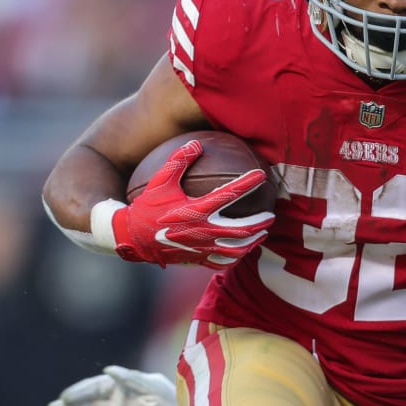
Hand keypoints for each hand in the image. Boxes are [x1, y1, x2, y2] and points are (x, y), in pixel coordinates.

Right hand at [112, 140, 274, 268]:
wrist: (133, 237)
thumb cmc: (147, 206)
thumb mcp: (160, 180)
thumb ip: (179, 160)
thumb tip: (197, 142)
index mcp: (196, 209)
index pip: (229, 195)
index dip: (248, 183)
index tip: (262, 175)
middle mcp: (202, 231)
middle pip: (241, 229)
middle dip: (259, 222)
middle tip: (271, 214)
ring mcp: (201, 248)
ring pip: (236, 249)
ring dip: (253, 241)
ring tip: (263, 233)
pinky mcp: (197, 259)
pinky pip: (223, 262)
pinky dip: (237, 257)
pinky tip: (243, 251)